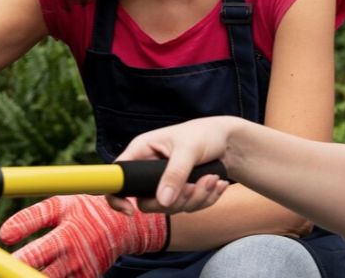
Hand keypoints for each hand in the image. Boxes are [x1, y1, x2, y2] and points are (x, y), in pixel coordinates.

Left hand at [0, 195, 167, 277]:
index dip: (1, 269)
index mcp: (66, 237)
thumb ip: (31, 217)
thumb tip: (3, 234)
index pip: (29, 258)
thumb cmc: (85, 209)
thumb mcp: (60, 204)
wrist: (123, 226)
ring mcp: (80, 274)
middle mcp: (73, 260)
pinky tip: (26, 273)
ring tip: (2, 276)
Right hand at [110, 116, 241, 214]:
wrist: (228, 141)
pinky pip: (186, 208)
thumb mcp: (189, 150)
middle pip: (147, 202)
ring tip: (213, 179)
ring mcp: (164, 183)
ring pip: (170, 207)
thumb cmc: (205, 134)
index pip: (118, 176)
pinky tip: (217, 183)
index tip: (129, 211)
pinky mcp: (179, 192)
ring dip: (196, 198)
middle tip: (195, 186)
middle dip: (175, 200)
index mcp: (142, 151)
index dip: (116, 196)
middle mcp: (148, 169)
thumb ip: (175, 174)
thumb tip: (163, 201)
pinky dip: (205, 199)